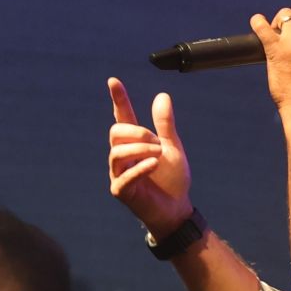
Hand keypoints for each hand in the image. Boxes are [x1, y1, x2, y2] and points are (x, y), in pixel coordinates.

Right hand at [108, 77, 191, 235]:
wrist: (177, 209)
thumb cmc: (172, 180)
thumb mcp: (172, 148)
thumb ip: (165, 125)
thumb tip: (162, 96)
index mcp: (134, 143)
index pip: (122, 117)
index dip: (118, 100)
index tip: (113, 81)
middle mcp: (122, 156)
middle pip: (116, 132)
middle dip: (136, 132)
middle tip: (157, 142)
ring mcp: (119, 173)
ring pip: (117, 152)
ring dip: (140, 149)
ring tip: (158, 154)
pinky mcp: (121, 191)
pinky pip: (124, 176)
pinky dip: (140, 167)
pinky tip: (154, 164)